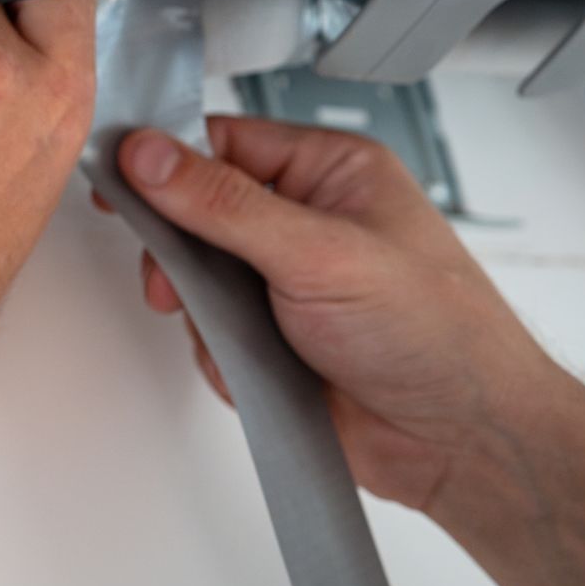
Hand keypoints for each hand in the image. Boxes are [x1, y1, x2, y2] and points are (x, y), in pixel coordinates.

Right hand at [114, 117, 563, 510]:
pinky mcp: (276, 337)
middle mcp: (307, 218)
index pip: (220, 141)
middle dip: (180, 252)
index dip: (164, 160)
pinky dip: (221, 353)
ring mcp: (289, 280)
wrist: (466, 445)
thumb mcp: (318, 252)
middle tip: (170, 279)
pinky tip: (260, 368)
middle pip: (196, 210)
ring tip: (238, 335)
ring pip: (197, 276)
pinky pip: (210, 330)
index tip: (118, 181)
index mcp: (329, 170)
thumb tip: (149, 153)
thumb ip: (222, 202)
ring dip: (203, 310)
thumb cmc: (438, 335)